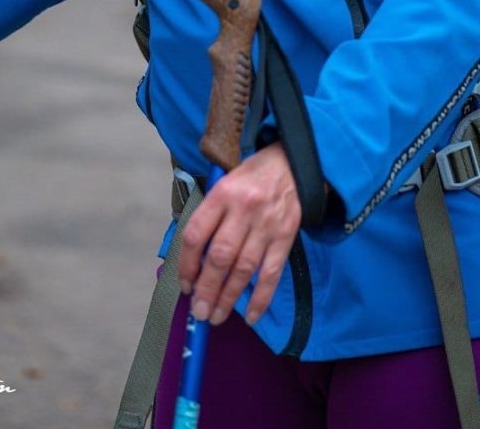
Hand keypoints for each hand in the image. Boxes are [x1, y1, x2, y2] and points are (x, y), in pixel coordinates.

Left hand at [177, 142, 301, 327]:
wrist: (294, 163)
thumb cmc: (253, 176)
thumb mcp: (225, 183)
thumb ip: (211, 215)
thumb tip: (197, 259)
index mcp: (222, 194)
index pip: (196, 234)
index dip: (187, 264)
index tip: (185, 284)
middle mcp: (243, 210)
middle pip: (220, 256)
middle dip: (206, 289)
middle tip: (198, 312)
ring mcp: (266, 225)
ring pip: (244, 268)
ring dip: (228, 298)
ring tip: (216, 317)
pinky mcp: (286, 236)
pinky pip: (272, 273)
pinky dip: (261, 297)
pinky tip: (251, 316)